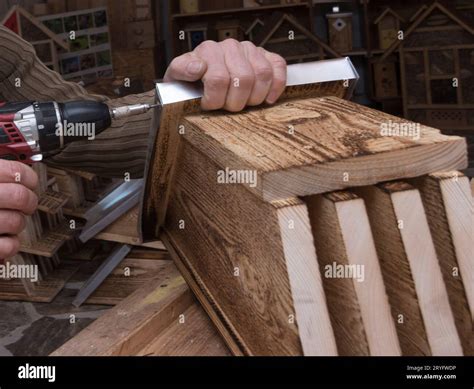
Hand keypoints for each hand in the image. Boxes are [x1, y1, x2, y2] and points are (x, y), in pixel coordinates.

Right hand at [0, 161, 37, 258]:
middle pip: (20, 197)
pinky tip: (1, 239)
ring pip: (17, 222)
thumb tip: (22, 172)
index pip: (15, 171)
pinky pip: (10, 246)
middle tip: (24, 204)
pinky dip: (9, 245)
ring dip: (16, 224)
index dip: (28, 177)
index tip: (29, 182)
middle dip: (28, 202)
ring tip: (4, 222)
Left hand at [164, 39, 286, 111]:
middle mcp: (230, 47)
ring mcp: (249, 50)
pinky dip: (276, 85)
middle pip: (243, 79)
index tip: (209, 105)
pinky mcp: (265, 56)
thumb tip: (197, 67)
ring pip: (262, 74)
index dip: (215, 100)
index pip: (218, 78)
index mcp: (208, 51)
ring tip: (244, 103)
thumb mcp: (176, 77)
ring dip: (254, 97)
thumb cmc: (191, 81)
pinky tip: (267, 98)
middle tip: (227, 107)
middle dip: (235, 102)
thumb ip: (181, 70)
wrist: (201, 77)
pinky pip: (278, 67)